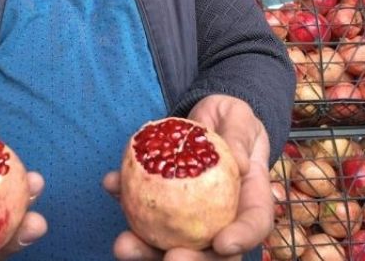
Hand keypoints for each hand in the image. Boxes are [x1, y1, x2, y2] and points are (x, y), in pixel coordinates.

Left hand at [103, 95, 272, 259]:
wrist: (205, 119)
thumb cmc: (231, 121)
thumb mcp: (240, 117)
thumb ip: (240, 136)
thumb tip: (239, 163)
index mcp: (250, 199)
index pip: (253, 226)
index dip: (241, 240)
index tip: (222, 243)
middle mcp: (222, 218)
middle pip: (211, 252)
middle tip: (170, 257)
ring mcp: (190, 217)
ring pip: (171, 245)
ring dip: (146, 251)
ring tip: (124, 245)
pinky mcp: (161, 205)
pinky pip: (142, 211)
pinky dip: (124, 201)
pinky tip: (111, 185)